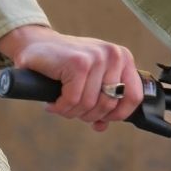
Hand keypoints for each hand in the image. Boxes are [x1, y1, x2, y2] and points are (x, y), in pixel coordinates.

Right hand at [0, 26, 144, 130]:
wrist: (36, 45)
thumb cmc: (65, 64)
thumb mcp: (91, 79)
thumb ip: (102, 100)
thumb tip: (102, 126)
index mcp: (123, 58)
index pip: (134, 96)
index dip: (117, 115)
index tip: (99, 118)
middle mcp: (114, 55)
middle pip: (108, 105)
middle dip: (87, 115)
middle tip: (72, 110)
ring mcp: (97, 57)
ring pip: (89, 105)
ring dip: (71, 112)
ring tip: (60, 104)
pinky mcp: (78, 63)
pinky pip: (73, 100)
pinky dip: (60, 107)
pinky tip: (53, 103)